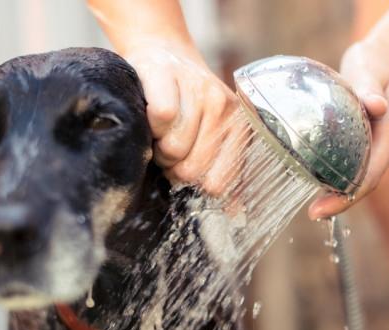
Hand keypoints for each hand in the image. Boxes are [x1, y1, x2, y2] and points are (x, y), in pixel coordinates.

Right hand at [123, 38, 239, 193]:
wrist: (164, 55)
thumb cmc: (185, 108)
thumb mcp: (211, 138)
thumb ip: (223, 174)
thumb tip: (234, 214)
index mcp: (239, 129)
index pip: (218, 184)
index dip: (194, 186)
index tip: (184, 172)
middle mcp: (224, 109)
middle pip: (192, 169)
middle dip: (172, 167)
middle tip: (168, 150)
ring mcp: (199, 90)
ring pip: (174, 148)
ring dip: (158, 148)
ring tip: (159, 133)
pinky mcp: (169, 77)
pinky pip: (161, 120)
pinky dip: (149, 126)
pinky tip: (150, 116)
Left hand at [308, 39, 388, 218]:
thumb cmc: (377, 61)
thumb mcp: (369, 68)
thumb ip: (369, 87)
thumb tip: (375, 106)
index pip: (371, 175)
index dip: (348, 196)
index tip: (322, 210)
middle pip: (367, 182)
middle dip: (342, 200)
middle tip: (314, 213)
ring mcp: (385, 145)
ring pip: (364, 176)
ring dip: (342, 192)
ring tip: (315, 204)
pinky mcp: (376, 142)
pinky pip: (360, 164)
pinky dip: (342, 175)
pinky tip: (320, 180)